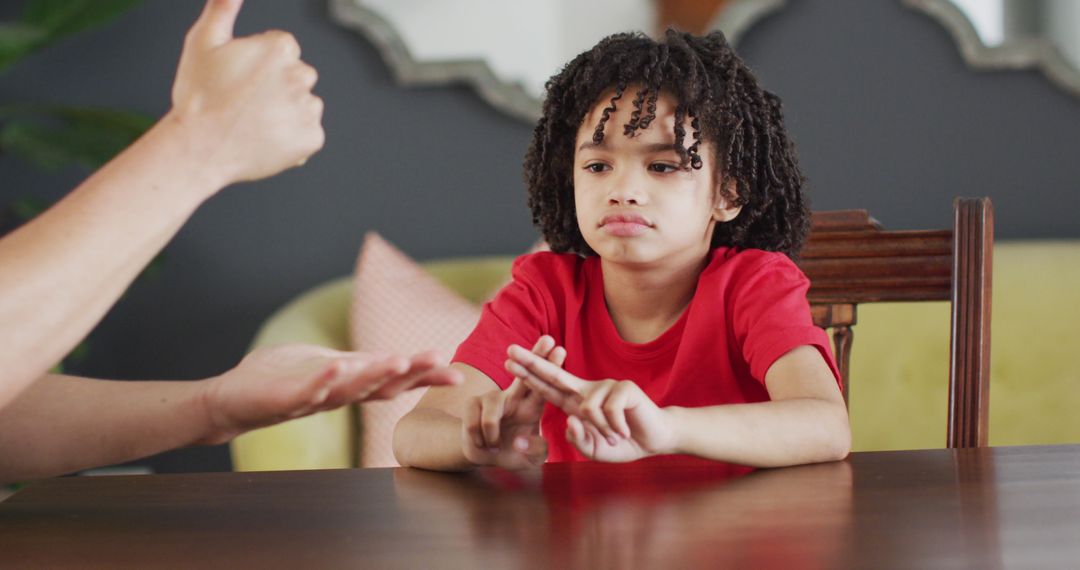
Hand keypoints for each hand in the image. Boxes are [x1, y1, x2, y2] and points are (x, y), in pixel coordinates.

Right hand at [170, 0, 323, 185]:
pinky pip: (308, 134)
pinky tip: (266, 139)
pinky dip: (293, 138)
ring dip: (286, 112)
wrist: (199, 148)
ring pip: (303, 104)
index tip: (239, 80)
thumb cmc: (198, 96)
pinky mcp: (312, 138)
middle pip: (296, 76)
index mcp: (281, 48)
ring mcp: (308, 108)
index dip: (258, 66)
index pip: (282, 50)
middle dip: (277, 87)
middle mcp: (302, 75)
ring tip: (253, 122)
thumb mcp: (204, 41)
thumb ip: (222, 7)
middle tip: (245, 104)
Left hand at [198, 344, 461, 443]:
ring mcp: (313, 398)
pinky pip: (308, 391)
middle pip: (382, 386)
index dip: (424, 376)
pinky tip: (338, 365)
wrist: (231, 400)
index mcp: (350, 384)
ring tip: (400, 361)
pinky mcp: (285, 400)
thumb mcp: (326, 365)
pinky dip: (324, 379)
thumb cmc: (279, 378)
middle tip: (442, 365)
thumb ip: (357, 364)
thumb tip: (395, 358)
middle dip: (413, 375)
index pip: (393, 380)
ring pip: (351, 389)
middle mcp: (338, 395)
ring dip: (376, 375)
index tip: (456, 371)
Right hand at [460, 336, 565, 468]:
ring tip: (494, 445)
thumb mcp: (529, 458)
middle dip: (536, 355)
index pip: (544, 385)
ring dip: (493, 430)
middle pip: (525, 373)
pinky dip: (480, 437)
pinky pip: (476, 420)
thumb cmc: (511, 453)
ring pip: (493, 406)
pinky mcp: (473, 404)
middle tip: (549, 338)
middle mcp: (513, 398)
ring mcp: (492, 398)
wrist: (483, 456)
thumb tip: (521, 440)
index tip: (561, 349)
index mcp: (532, 407)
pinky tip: (483, 444)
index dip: (552, 368)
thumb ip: (535, 451)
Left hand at [506, 344, 677, 461]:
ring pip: (587, 408)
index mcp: (575, 403)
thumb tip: (569, 421)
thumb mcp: (594, 449)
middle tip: (509, 350)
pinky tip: (625, 430)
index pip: (548, 387)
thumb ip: (578, 440)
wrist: (654, 441)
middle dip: (532, 362)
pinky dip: (615, 426)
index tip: (508, 363)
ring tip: (616, 437)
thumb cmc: (622, 443)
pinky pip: (609, 409)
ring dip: (602, 430)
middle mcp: (587, 390)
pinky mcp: (624, 388)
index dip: (529, 376)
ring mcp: (606, 386)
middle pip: (555, 374)